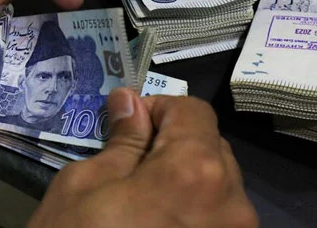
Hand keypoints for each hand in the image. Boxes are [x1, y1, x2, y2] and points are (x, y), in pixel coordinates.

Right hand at [27, 89, 258, 227]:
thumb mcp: (84, 187)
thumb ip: (121, 140)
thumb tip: (131, 100)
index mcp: (196, 171)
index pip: (193, 111)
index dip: (158, 109)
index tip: (128, 127)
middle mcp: (232, 203)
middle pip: (211, 147)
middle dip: (174, 145)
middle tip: (130, 166)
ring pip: (219, 186)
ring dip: (186, 181)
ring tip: (144, 205)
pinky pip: (219, 219)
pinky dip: (194, 212)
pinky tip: (160, 227)